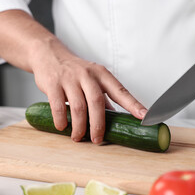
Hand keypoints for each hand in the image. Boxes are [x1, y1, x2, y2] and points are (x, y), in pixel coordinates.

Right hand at [30, 38, 146, 143]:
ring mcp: (70, 79)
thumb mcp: (93, 79)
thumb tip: (115, 118)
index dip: (134, 105)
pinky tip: (63, 127)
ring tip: (78, 137)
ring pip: (79, 107)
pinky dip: (61, 120)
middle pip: (98, 102)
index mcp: (102, 75)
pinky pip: (59, 106)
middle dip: (98, 125)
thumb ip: (103, 97)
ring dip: (79, 127)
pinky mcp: (53, 84)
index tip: (145, 117)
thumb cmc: (75, 71)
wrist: (49, 54)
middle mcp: (88, 75)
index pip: (121, 92)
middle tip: (97, 140)